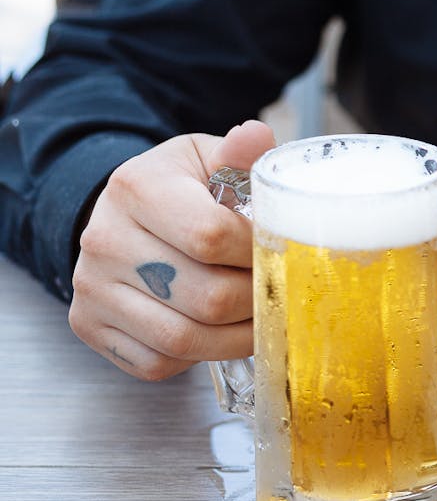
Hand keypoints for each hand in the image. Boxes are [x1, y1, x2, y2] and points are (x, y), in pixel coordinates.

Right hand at [69, 121, 275, 379]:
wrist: (127, 215)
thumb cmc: (182, 189)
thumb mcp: (209, 160)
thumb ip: (239, 156)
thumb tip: (256, 137)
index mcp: (136, 187)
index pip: (212, 236)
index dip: (260, 254)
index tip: (281, 254)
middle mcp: (104, 238)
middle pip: (205, 297)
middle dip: (256, 302)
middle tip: (280, 294)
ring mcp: (91, 287)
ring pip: (181, 340)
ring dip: (236, 339)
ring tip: (260, 320)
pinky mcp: (90, 325)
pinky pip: (157, 363)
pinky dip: (198, 358)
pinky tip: (218, 332)